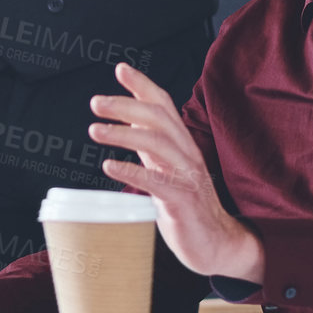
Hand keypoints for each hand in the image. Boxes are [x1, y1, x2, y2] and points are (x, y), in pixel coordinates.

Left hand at [89, 62, 264, 283]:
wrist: (216, 243)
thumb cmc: (186, 207)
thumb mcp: (167, 169)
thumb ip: (152, 147)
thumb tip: (129, 123)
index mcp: (182, 145)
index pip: (164, 105)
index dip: (143, 85)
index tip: (121, 69)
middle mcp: (187, 154)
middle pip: (159, 118)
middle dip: (126, 105)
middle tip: (96, 102)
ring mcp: (187, 176)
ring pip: (159, 143)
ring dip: (124, 134)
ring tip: (95, 130)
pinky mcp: (183, 202)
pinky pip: (158, 182)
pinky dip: (133, 171)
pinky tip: (110, 166)